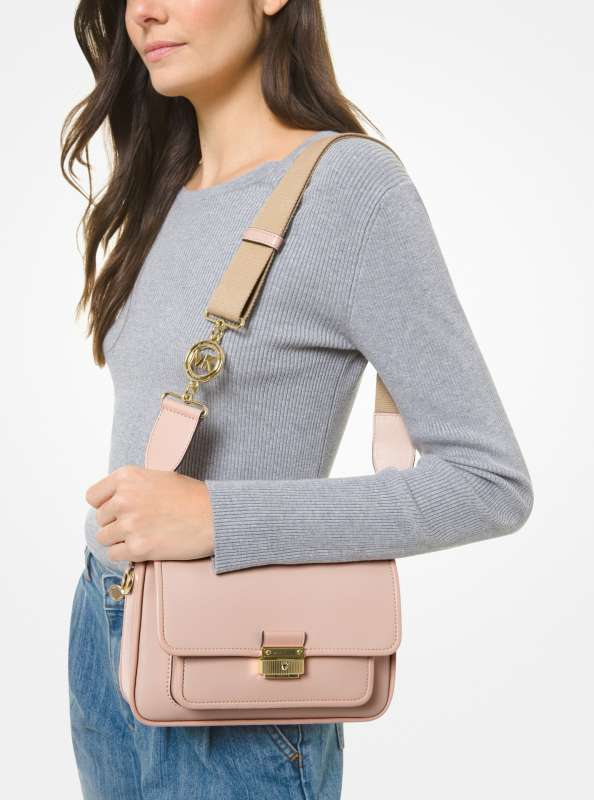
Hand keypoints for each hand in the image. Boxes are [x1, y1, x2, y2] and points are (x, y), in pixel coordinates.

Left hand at [86, 465, 214, 562]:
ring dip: (120, 539)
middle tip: (139, 523)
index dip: (105, 504)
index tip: (117, 509)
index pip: (93, 496)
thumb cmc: (192, 496)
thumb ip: (132, 486)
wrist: (215, 516)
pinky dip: (126, 553)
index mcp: (127, 477)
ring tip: (142, 535)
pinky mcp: (138, 548)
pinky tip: (143, 546)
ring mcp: (130, 524)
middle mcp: (124, 499)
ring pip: (104, 538)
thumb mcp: (158, 477)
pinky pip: (114, 555)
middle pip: (100, 519)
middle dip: (116, 523)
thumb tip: (113, 501)